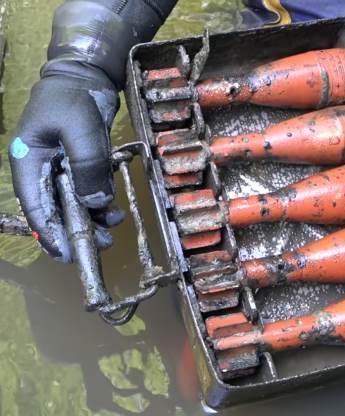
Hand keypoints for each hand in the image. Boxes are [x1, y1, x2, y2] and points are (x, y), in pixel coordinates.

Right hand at [9, 61, 123, 261]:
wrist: (87, 76)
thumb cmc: (74, 98)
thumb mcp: (79, 130)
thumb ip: (87, 166)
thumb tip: (96, 202)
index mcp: (28, 162)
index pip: (35, 206)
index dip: (50, 233)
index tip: (67, 254)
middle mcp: (42, 170)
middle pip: (56, 210)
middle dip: (76, 230)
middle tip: (101, 245)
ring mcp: (62, 169)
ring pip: (74, 204)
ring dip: (93, 218)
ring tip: (114, 225)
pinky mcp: (80, 166)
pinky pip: (88, 191)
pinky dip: (100, 202)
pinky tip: (115, 210)